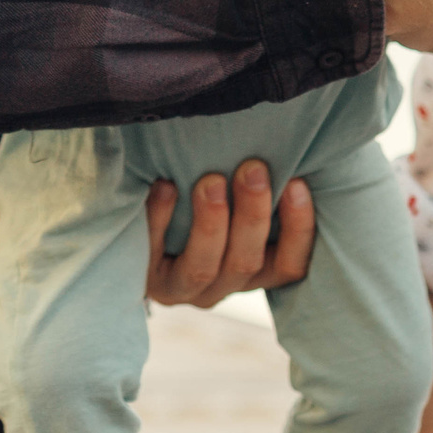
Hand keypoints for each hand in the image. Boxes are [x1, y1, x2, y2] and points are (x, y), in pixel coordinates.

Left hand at [144, 158, 315, 307]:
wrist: (133, 237)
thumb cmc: (197, 206)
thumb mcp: (232, 207)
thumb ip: (255, 191)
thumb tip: (282, 143)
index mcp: (252, 272)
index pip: (289, 265)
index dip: (299, 230)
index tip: (297, 183)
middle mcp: (220, 287)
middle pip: (245, 262)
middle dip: (252, 215)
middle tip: (253, 168)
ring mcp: (180, 289)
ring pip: (202, 268)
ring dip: (211, 222)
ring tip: (211, 181)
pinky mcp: (144, 279)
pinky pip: (151, 251)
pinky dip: (160, 216)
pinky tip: (165, 185)